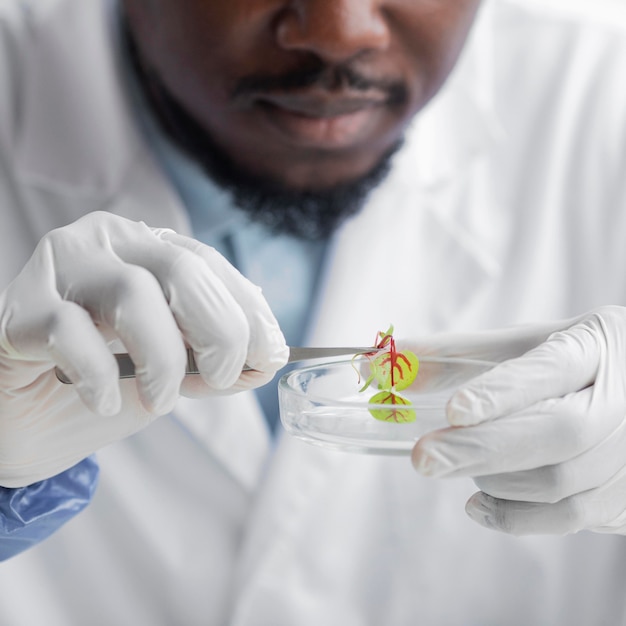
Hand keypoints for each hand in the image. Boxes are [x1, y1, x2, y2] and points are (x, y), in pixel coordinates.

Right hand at [0, 212, 287, 486]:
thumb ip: (215, 361)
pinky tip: (102, 401)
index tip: (270, 356)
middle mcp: (103, 243)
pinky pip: (69, 332)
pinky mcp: (17, 310)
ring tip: (160, 401)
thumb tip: (268, 360)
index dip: (248, 311)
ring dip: (163, 360)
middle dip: (219, 332)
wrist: (23, 421)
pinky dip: (100, 376)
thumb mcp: (173, 373)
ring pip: (132, 294)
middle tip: (220, 379)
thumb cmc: (101, 385)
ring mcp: (57, 270)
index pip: (208, 264)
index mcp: (143, 248)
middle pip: (182, 269)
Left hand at [406, 306, 625, 534]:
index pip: (550, 369)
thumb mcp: (525, 344)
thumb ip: (456, 354)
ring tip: (456, 464)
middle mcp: (622, 400)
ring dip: (494, 479)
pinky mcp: (625, 496)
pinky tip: (479, 502)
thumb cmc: (573, 363)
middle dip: (483, 447)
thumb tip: (380, 366)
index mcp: (595, 347)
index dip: (502, 392)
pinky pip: (569, 518)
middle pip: (559, 432)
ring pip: (561, 482)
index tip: (454, 410)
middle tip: (424, 458)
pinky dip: (515, 516)